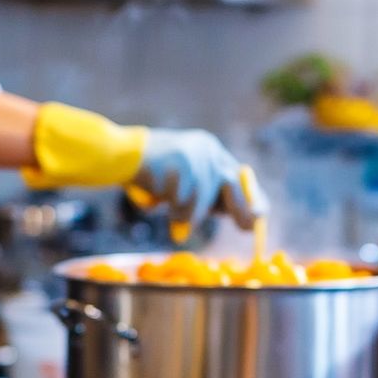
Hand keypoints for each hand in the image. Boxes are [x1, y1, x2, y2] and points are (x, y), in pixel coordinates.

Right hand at [132, 129, 267, 230]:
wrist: (117, 154)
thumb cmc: (151, 173)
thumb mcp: (186, 180)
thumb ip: (210, 193)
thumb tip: (244, 217)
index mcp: (209, 149)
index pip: (239, 174)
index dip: (251, 197)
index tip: (260, 216)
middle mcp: (205, 149)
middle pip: (231, 184)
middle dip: (241, 209)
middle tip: (248, 228)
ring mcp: (192, 156)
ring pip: (201, 201)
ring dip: (186, 215)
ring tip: (170, 215)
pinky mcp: (178, 166)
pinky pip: (182, 203)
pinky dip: (172, 212)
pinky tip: (155, 203)